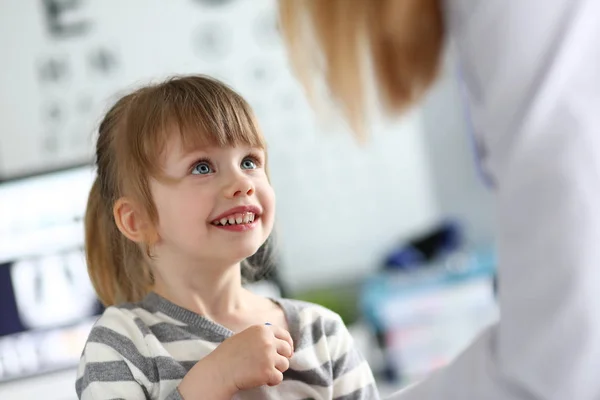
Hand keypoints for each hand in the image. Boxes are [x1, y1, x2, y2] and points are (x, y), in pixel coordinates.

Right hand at [178, 324, 293, 398]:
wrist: (219, 371)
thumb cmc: (228, 355)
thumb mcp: (245, 337)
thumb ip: (261, 337)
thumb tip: (278, 342)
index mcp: (262, 330)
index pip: (284, 335)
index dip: (288, 344)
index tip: (287, 351)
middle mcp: (268, 341)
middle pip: (287, 350)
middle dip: (282, 358)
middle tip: (273, 364)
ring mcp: (269, 356)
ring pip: (284, 365)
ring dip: (276, 370)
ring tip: (261, 371)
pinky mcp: (268, 372)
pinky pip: (279, 378)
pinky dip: (271, 381)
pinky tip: (261, 380)